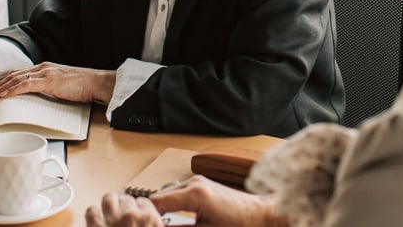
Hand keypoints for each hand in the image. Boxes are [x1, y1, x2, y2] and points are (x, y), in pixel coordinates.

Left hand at [0, 62, 115, 104]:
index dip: (2, 82)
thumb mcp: (60, 87)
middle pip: (12, 75)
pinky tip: (3, 96)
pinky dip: (12, 90)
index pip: (17, 74)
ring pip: (15, 79)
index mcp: (43, 68)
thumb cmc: (81, 87)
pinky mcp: (49, 81)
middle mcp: (41, 68)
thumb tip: (35, 99)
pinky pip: (25, 85)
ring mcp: (44, 73)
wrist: (96, 83)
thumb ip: (47, 89)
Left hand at [85, 193, 163, 226]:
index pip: (144, 201)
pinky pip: (92, 210)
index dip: (139, 208)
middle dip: (124, 207)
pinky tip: (97, 220)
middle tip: (123, 216)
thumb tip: (152, 220)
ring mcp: (112, 219)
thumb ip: (155, 223)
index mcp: (150, 219)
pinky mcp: (96, 226)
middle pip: (127, 198)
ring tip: (110, 213)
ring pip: (109, 198)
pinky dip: (94, 215)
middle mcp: (131, 215)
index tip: (137, 213)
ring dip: (109, 205)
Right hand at [149, 176, 286, 226]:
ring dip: (161, 208)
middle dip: (152, 213)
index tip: (141, 225)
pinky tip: (172, 216)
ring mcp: (197, 180)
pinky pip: (177, 192)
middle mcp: (193, 182)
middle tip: (149, 225)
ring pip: (167, 194)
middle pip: (159, 196)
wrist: (260, 214)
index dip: (146, 215)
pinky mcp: (201, 183)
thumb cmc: (240, 225)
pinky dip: (171, 203)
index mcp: (194, 194)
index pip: (156, 202)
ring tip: (159, 223)